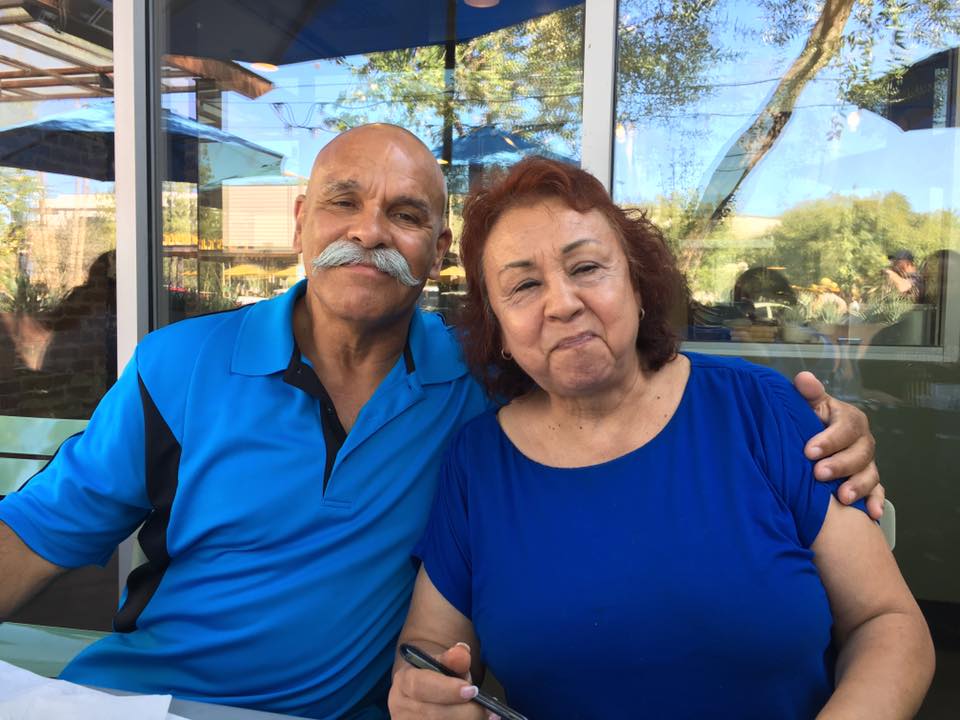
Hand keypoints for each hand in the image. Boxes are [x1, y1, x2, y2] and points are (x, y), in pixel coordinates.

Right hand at [389, 642, 494, 719]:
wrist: (426, 694)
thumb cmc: (438, 678)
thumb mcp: (446, 664)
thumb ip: (454, 659)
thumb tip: (462, 652)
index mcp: (404, 681)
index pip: (421, 686)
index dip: (448, 690)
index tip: (472, 691)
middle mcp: (399, 706)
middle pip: (434, 714)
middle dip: (465, 712)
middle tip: (485, 707)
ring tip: (485, 715)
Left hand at [793, 372, 884, 519]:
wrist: (812, 441)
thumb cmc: (809, 421)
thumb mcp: (808, 405)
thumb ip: (808, 394)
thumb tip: (804, 379)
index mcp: (849, 419)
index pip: (845, 428)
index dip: (829, 439)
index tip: (808, 451)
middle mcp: (862, 441)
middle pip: (860, 453)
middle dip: (840, 465)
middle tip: (819, 474)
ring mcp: (867, 462)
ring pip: (869, 474)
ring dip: (858, 486)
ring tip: (842, 497)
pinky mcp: (869, 481)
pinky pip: (877, 492)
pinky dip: (875, 502)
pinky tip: (871, 514)